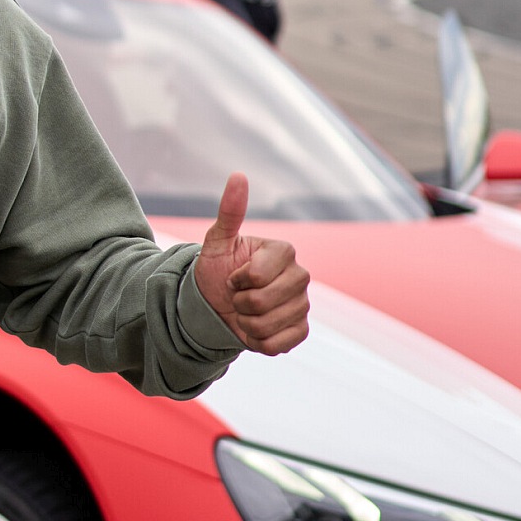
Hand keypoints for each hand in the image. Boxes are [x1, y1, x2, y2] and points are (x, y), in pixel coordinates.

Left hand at [192, 172, 309, 355]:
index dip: (237, 280)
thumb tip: (238, 175)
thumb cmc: (218, 270)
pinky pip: (279, 345)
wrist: (217, 305)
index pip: (257, 275)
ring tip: (245, 313)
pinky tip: (255, 329)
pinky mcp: (301, 330)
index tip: (233, 276)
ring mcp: (303, 304)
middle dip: (240, 303)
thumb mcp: (217, 242)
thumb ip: (229, 211)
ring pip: (269, 325)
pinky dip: (258, 342)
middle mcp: (300, 276)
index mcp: (284, 251)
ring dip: (246, 324)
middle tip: (238, 296)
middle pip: (263, 302)